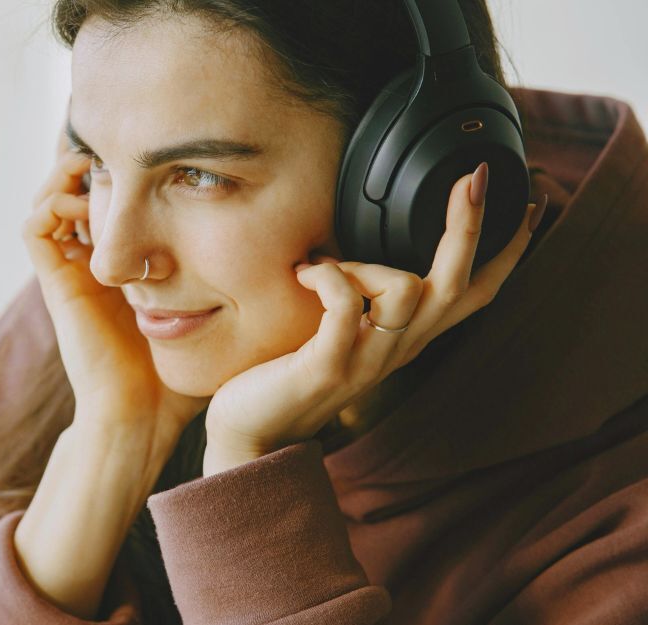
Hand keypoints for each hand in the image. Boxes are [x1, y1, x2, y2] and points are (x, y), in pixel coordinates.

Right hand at [22, 123, 209, 439]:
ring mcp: (71, 274)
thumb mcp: (215, 319)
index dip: (124, 176)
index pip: (112, 206)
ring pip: (48, 202)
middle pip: (74, 194)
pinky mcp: (56, 284)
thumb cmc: (178, 378)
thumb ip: (239, 289)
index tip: (156, 160)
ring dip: (67, 178)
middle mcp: (92, 266)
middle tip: (122, 150)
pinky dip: (52, 205)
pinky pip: (35, 229)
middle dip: (94, 164)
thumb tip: (293, 256)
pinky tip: (88, 205)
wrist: (141, 416)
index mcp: (122, 270)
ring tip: (99, 167)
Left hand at [204, 164, 545, 470]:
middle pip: (458, 284)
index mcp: (407, 338)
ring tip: (324, 269)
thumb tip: (351, 245)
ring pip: (405, 288)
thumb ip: (362, 301)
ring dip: (366, 263)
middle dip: (471, 226)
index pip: (476, 294)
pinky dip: (329, 275)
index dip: (507, 252)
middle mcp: (399, 350)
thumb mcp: (339, 332)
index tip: (529, 205)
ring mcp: (367, 361)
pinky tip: (305, 273)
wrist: (252, 435)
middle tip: (476, 176)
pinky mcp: (328, 366)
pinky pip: (346, 304)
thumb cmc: (288, 373)